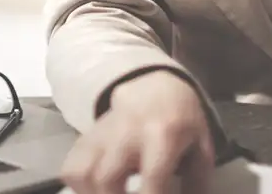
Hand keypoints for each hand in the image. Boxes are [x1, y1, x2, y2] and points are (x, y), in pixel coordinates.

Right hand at [61, 71, 213, 193]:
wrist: (154, 88)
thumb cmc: (181, 122)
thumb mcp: (201, 148)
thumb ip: (198, 182)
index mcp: (163, 134)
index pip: (152, 177)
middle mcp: (127, 133)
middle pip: (106, 179)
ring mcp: (101, 134)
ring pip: (81, 173)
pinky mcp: (85, 137)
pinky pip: (70, 168)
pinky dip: (80, 186)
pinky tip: (97, 191)